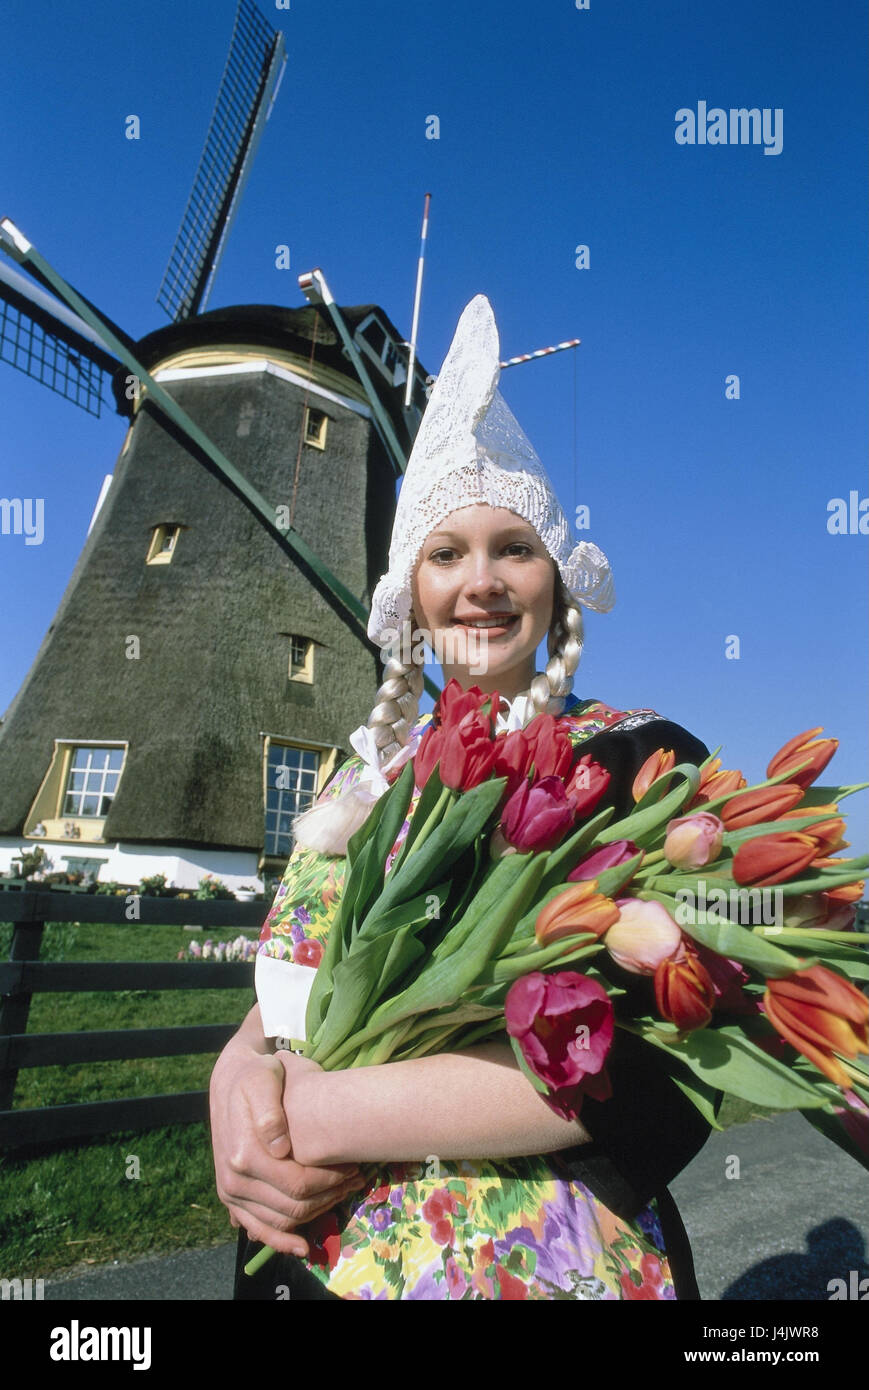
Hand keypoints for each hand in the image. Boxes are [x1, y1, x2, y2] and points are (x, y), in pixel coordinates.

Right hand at [209, 1042, 362, 1256]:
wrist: (230, 1080)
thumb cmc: (255, 1076)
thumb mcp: (264, 1079)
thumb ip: (270, 1110)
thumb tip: (280, 1147)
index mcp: (244, 1156)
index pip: (298, 1184)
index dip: (331, 1181)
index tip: (354, 1168)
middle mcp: (234, 1181)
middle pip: (293, 1206)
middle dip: (330, 1197)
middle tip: (356, 1180)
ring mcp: (230, 1193)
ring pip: (281, 1221)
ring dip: (316, 1214)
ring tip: (342, 1194)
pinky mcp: (231, 1199)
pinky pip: (258, 1229)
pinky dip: (281, 1242)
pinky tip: (302, 1247)